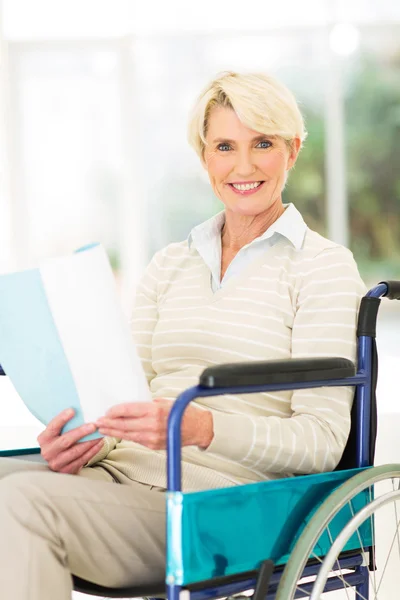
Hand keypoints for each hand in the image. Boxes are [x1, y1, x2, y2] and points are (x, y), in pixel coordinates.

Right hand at [37, 408, 103, 473]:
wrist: (61, 462)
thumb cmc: (60, 441)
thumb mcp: (58, 433)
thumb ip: (64, 424)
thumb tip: (79, 409)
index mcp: (44, 439)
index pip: (52, 427)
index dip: (62, 419)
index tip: (73, 410)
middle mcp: (47, 451)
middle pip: (65, 441)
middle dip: (81, 432)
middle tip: (93, 425)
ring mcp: (56, 462)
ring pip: (76, 451)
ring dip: (90, 442)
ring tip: (99, 434)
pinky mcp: (66, 470)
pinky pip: (82, 459)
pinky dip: (92, 450)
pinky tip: (99, 443)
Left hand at [96, 399, 213, 450]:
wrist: (197, 428)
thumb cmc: (182, 412)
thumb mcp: (163, 402)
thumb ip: (146, 405)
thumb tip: (129, 408)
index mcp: (155, 410)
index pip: (128, 410)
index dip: (114, 411)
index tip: (106, 411)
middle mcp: (153, 425)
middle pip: (124, 424)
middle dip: (109, 423)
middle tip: (98, 422)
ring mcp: (153, 437)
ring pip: (127, 435)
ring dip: (113, 432)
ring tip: (103, 429)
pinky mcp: (154, 445)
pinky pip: (136, 440)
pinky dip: (125, 437)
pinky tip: (117, 434)